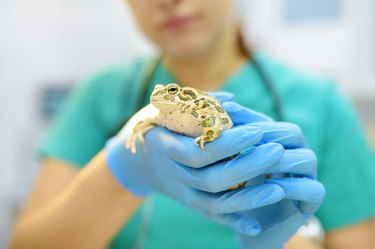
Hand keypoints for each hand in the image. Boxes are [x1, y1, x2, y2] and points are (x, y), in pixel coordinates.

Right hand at [105, 101, 285, 227]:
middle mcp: (174, 174)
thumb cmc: (155, 127)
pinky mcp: (190, 204)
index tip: (257, 131)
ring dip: (248, 198)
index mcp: (165, 147)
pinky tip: (258, 226)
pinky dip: (234, 222)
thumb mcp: (164, 109)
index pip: (199, 152)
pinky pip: (212, 216)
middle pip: (212, 179)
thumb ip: (196, 105)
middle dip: (247, 166)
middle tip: (277, 151)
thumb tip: (232, 101)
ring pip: (214, 203)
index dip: (229, 144)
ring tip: (279, 186)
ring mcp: (182, 193)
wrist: (136, 162)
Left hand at [221, 102, 325, 248]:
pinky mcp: (311, 201)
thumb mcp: (227, 165)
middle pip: (293, 133)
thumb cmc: (234, 192)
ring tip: (257, 160)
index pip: (268, 121)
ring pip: (306, 158)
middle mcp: (294, 155)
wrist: (246, 227)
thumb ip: (226, 141)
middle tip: (247, 136)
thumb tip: (220, 107)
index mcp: (275, 144)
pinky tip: (270, 186)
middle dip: (269, 133)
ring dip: (281, 159)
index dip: (249, 116)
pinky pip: (312, 189)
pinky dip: (292, 187)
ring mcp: (306, 177)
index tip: (228, 112)